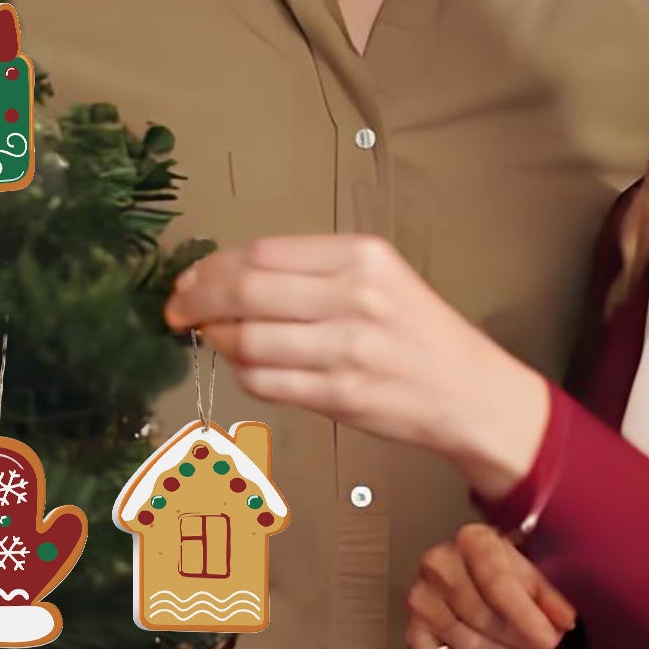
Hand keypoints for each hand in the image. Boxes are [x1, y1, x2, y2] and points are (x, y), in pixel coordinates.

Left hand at [163, 235, 548, 492]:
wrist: (471, 392)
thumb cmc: (419, 333)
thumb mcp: (378, 277)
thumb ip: (312, 272)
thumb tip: (228, 276)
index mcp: (361, 256)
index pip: (263, 252)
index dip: (212, 267)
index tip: (189, 279)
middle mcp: (355, 297)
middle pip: (247, 290)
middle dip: (197, 300)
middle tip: (177, 310)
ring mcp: (348, 349)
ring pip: (249, 340)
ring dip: (217, 341)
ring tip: (212, 339)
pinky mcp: (341, 396)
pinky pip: (267, 382)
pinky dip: (243, 373)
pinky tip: (244, 365)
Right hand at [405, 524, 576, 648]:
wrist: (474, 567)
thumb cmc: (505, 567)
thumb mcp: (532, 567)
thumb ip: (550, 593)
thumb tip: (563, 620)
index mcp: (471, 541)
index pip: (496, 584)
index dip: (525, 617)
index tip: (548, 639)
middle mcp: (438, 565)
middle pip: (482, 619)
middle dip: (520, 642)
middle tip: (541, 646)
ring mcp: (422, 598)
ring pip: (467, 645)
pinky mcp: (414, 629)